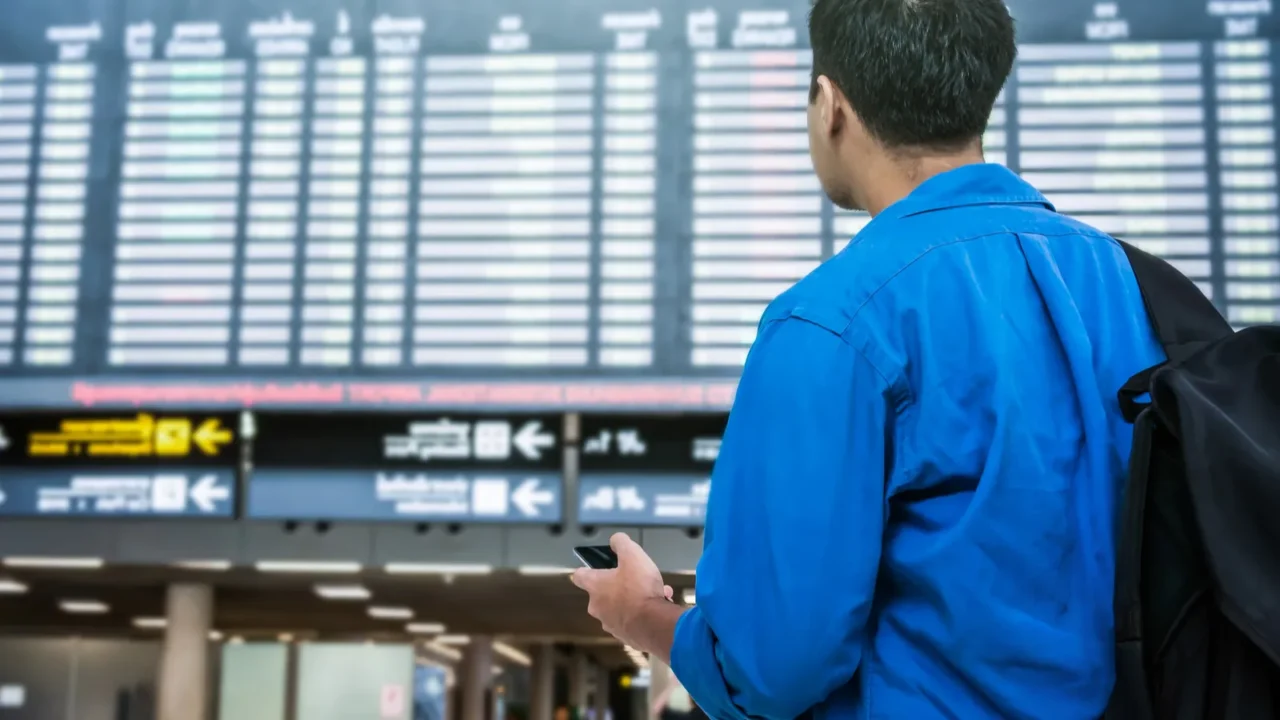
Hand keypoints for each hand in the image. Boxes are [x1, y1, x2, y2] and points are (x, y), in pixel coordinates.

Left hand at [571, 532, 669, 650]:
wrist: (653, 624)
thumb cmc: (639, 588)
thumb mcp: (632, 555)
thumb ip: (621, 543)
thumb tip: (615, 540)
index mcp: (595, 587)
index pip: (580, 576)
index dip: (587, 569)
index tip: (596, 566)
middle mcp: (598, 607)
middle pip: (602, 593)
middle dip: (619, 585)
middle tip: (636, 578)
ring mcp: (611, 624)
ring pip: (620, 607)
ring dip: (634, 599)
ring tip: (655, 591)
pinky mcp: (626, 636)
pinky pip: (632, 620)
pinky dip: (642, 612)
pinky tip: (659, 604)